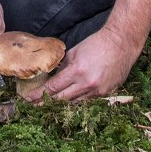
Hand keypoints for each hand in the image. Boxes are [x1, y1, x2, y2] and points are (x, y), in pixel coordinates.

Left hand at [23, 26, 140, 102]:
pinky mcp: (106, 94)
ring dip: (62, 106)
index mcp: (76, 71)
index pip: (53, 87)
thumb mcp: (74, 51)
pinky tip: (71, 102)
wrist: (121, 44)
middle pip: (62, 100)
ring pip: (75, 104)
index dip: (39, 95)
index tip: (28, 99)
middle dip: (47, 104)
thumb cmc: (96, 43)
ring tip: (50, 108)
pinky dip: (78, 101)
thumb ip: (64, 65)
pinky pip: (88, 101)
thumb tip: (55, 75)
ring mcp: (97, 91)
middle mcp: (87, 84)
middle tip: (35, 107)